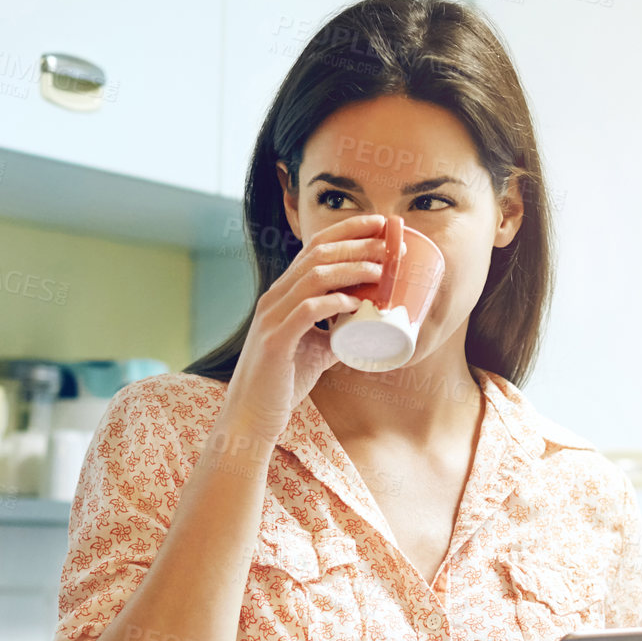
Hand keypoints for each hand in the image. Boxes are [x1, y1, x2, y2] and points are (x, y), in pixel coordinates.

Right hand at [219, 212, 391, 446]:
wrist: (251, 415)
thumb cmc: (281, 383)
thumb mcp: (314, 351)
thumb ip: (335, 334)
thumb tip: (367, 326)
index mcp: (282, 295)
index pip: (315, 248)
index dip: (348, 231)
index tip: (380, 225)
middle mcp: (274, 299)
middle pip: (317, 255)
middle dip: (356, 243)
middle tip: (390, 244)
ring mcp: (272, 318)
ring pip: (313, 277)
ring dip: (351, 269)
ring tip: (381, 270)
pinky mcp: (276, 341)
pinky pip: (306, 311)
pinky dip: (333, 302)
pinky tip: (354, 303)